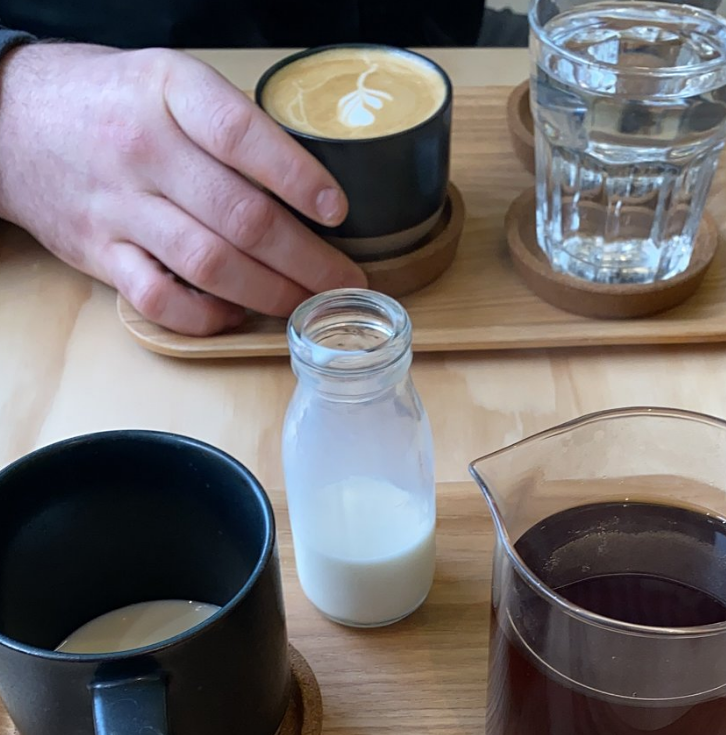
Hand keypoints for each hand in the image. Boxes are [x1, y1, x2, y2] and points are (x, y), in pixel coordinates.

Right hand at [0, 43, 366, 334]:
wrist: (11, 120)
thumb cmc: (110, 101)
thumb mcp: (168, 81)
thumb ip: (230, 124)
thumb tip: (310, 183)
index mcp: (170, 92)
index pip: (242, 135)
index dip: (299, 178)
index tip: (338, 211)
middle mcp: (144, 149)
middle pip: (241, 216)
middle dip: (307, 259)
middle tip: (346, 280)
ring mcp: (119, 206)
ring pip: (209, 263)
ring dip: (271, 293)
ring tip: (309, 303)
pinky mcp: (98, 253)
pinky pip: (158, 300)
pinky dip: (205, 316)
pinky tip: (236, 314)